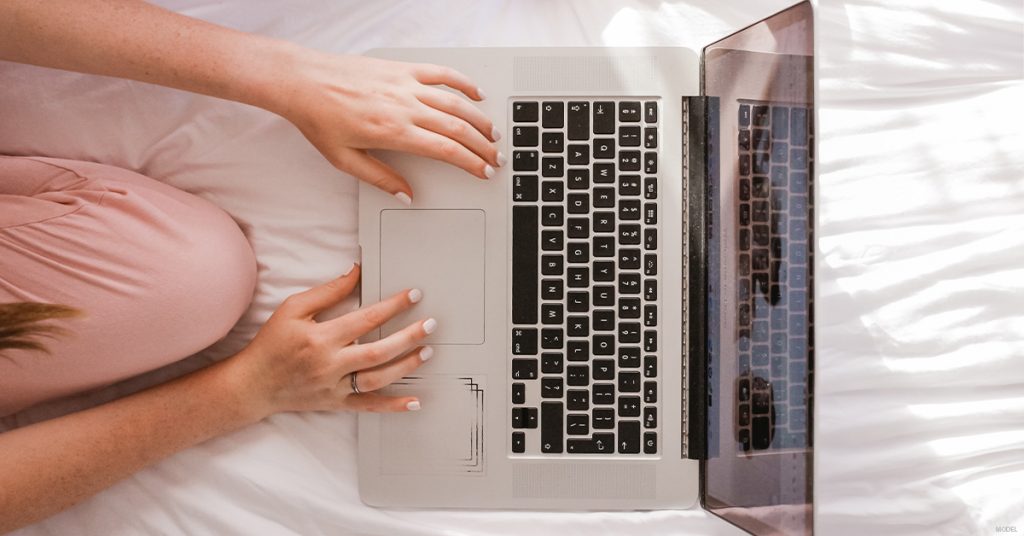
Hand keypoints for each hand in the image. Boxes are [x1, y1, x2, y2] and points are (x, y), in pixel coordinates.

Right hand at [228, 265, 432, 417]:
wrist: (253, 384)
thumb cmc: (272, 342)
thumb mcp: (293, 308)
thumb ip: (328, 291)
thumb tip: (357, 272)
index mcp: (321, 338)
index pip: (366, 319)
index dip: (393, 306)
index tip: (414, 295)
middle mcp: (330, 364)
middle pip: (378, 351)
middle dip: (408, 337)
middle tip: (431, 325)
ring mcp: (334, 387)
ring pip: (377, 379)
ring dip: (406, 366)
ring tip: (427, 352)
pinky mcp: (336, 403)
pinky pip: (368, 406)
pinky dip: (393, 406)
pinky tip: (415, 402)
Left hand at [275, 50, 503, 202]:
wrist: (303, 82)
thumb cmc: (319, 119)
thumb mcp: (345, 160)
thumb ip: (380, 179)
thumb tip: (406, 195)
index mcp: (394, 132)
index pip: (445, 149)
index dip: (470, 162)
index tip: (483, 172)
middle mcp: (405, 106)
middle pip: (457, 127)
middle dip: (482, 145)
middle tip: (497, 158)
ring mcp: (406, 85)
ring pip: (456, 102)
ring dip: (479, 119)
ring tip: (494, 134)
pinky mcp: (403, 69)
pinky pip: (441, 74)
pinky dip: (463, 83)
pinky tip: (476, 93)